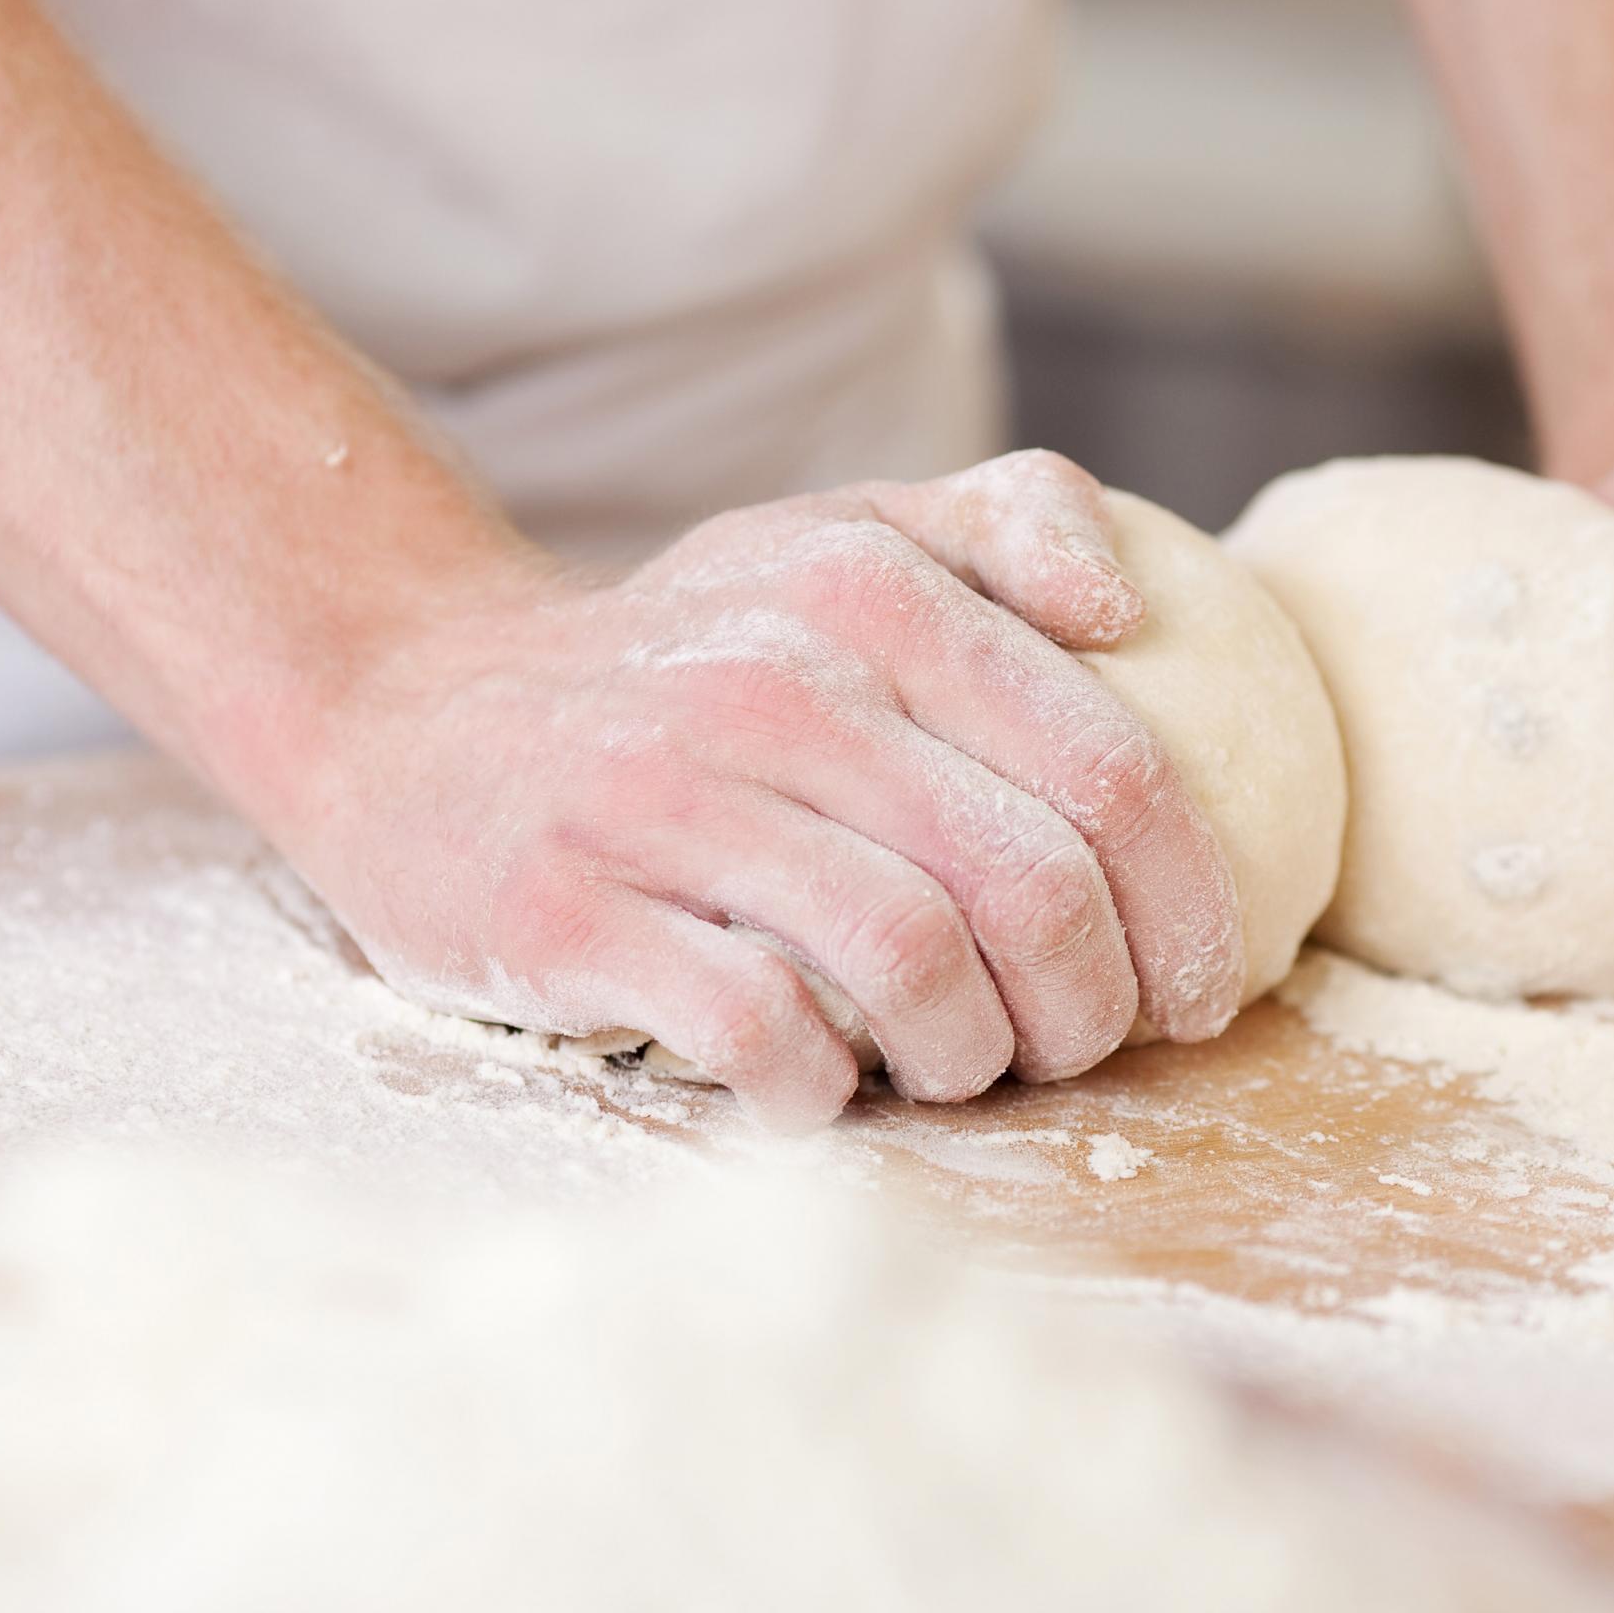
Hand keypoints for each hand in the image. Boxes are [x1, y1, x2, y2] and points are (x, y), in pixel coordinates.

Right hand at [274, 453, 1243, 1129]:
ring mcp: (661, 801)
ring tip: (965, 1067)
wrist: (408, 707)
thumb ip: (1000, 524)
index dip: (1192, 901)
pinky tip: (826, 1089)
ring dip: (974, 1053)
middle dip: (1100, 1002)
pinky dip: (823, 1088)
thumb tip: (1130, 604)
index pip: (1108, 762)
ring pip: (913, 962)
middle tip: (1091, 1046)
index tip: (1205, 983)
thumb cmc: (677, 653)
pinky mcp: (568, 915)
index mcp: (867, 588)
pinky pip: (759, 1032)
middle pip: (1031, 883)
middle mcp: (773, 681)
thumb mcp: (830, 538)